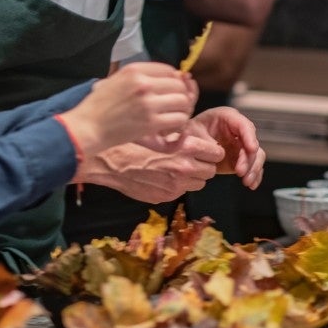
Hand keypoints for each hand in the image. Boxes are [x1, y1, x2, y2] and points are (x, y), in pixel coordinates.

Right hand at [56, 62, 195, 156]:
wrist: (88, 126)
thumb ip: (139, 77)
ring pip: (183, 101)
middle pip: (179, 85)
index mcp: (134, 71)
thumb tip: (170, 78)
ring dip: (181, 109)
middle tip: (173, 105)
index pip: (169, 70)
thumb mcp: (115, 80)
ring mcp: (148, 103)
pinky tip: (169, 126)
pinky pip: (178, 119)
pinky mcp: (151, 122)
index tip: (171, 90)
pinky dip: (178, 123)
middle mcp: (143, 83)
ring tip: (172, 115)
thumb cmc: (99, 105)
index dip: (174, 80)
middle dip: (180, 95)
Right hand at [78, 131, 224, 202]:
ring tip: (178, 169)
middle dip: (204, 165)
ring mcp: (176, 185)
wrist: (110, 162)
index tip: (206, 150)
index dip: (212, 151)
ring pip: (199, 183)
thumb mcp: (160, 131)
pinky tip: (164, 176)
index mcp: (185, 147)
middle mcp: (184, 167)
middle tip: (193, 160)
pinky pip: (182, 192)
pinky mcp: (167, 196)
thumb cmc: (133, 142)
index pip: (217, 153)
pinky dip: (177, 185)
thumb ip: (182, 136)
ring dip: (193, 177)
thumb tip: (200, 140)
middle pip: (211, 170)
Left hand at [189, 106, 265, 188]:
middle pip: (252, 143)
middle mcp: (237, 129)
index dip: (249, 137)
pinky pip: (253, 165)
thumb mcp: (191, 133)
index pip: (243, 125)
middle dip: (249, 159)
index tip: (251, 149)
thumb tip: (219, 151)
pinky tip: (251, 184)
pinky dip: (254, 175)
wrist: (185, 146)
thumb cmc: (187, 134)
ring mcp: (241, 144)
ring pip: (256, 155)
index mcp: (226, 116)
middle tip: (240, 172)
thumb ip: (204, 141)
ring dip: (253, 169)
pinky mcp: (241, 157)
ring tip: (246, 182)